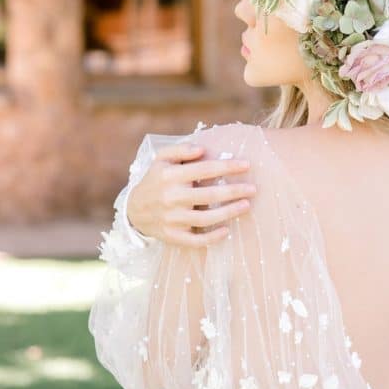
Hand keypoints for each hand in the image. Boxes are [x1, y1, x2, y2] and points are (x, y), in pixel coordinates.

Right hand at [125, 141, 256, 246]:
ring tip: (247, 205)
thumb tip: (202, 149)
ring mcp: (172, 219)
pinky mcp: (172, 236)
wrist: (134, 210)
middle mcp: (170, 198)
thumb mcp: (161, 159)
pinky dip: (212, 238)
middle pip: (208, 195)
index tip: (247, 164)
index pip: (203, 169)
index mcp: (169, 176)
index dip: (227, 166)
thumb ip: (180, 149)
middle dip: (234, 191)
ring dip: (228, 212)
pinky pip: (195, 240)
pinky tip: (227, 230)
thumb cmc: (156, 180)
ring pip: (205, 219)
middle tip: (254, 188)